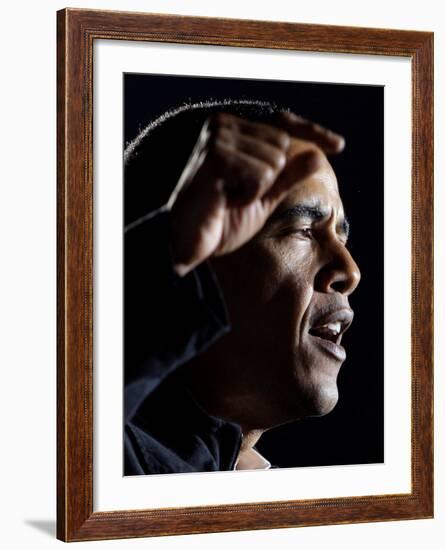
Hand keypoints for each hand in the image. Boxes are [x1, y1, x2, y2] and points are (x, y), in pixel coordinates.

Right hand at [168, 112, 343, 275]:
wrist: (188, 242)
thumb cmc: (221, 219)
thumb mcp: (263, 196)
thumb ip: (288, 175)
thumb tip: (318, 155)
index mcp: (232, 130)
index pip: (282, 124)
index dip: (312, 132)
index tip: (338, 145)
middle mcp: (223, 126)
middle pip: (283, 144)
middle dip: (269, 179)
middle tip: (238, 195)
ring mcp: (218, 138)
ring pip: (274, 161)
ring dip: (257, 190)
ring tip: (229, 199)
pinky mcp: (216, 156)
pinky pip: (260, 174)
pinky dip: (248, 195)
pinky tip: (224, 201)